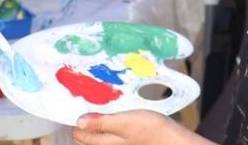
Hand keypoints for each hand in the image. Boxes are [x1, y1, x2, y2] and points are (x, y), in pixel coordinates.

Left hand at [72, 111, 208, 144]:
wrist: (171, 139)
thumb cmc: (149, 129)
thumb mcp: (123, 121)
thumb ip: (101, 122)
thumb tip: (79, 122)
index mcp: (103, 143)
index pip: (78, 134)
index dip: (76, 120)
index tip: (79, 106)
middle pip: (85, 139)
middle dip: (82, 124)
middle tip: (86, 108)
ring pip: (96, 139)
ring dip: (93, 126)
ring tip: (97, 112)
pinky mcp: (124, 142)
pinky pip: (107, 137)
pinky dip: (104, 129)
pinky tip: (111, 119)